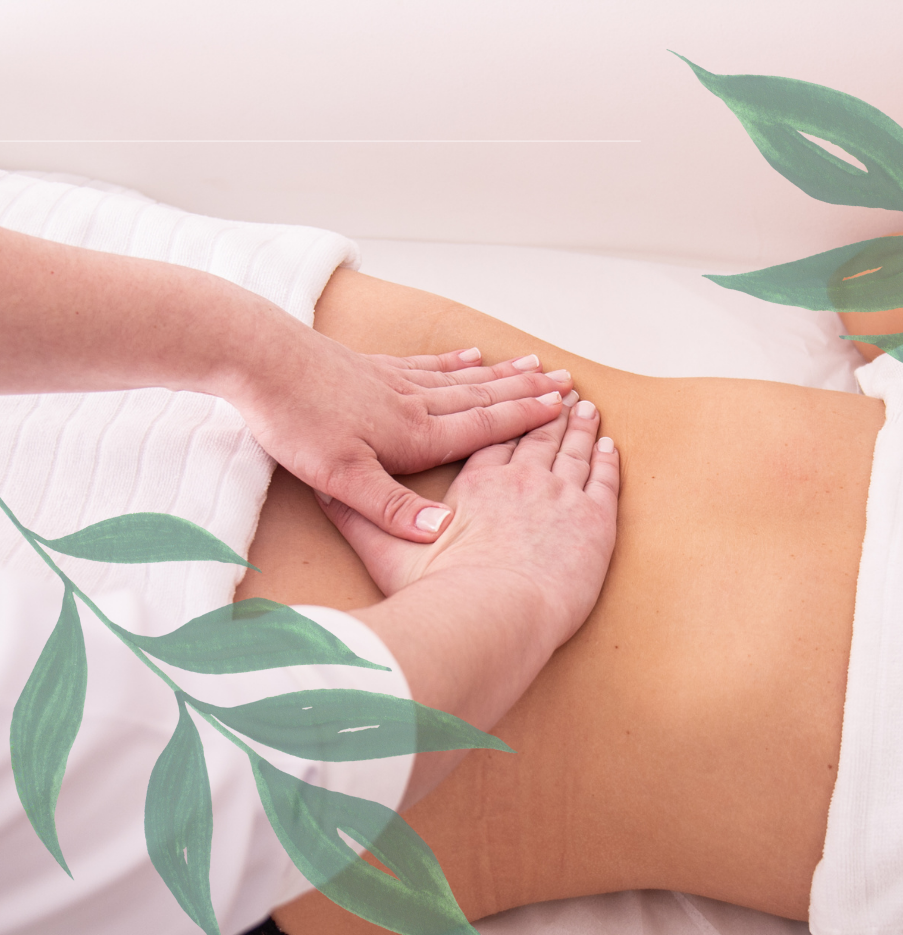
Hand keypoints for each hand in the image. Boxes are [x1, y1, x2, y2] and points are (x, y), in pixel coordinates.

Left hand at [233, 330, 574, 542]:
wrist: (258, 360)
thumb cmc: (296, 420)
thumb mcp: (341, 478)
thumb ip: (393, 508)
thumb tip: (444, 531)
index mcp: (414, 435)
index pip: (483, 428)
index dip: (525, 419)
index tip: (562, 408)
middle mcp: (413, 403)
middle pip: (482, 397)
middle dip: (526, 392)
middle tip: (565, 382)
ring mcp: (393, 381)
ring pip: (461, 379)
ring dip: (501, 375)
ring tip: (532, 365)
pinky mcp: (371, 368)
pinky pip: (427, 365)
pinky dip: (454, 362)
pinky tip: (469, 355)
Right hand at [316, 399, 618, 748]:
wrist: (493, 617)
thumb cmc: (441, 592)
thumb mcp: (386, 552)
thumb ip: (358, 520)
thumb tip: (320, 494)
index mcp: (478, 483)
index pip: (493, 440)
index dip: (504, 418)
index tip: (514, 398)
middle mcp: (522, 479)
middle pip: (537, 436)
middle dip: (547, 411)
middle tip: (561, 388)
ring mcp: (562, 496)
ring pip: (574, 449)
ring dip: (580, 427)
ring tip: (585, 407)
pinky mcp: (594, 521)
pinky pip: (605, 480)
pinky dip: (608, 460)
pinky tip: (610, 447)